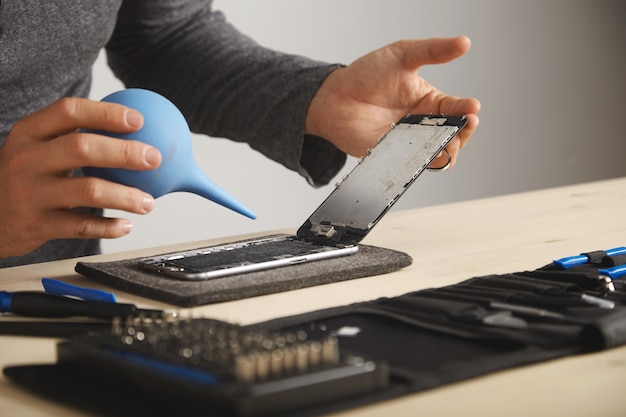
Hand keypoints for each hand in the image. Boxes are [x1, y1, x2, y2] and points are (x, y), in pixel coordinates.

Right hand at [0, 98, 161, 257]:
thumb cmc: (26, 177)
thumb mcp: (38, 149)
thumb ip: (74, 138)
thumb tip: (135, 132)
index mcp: (30, 132)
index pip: (69, 111)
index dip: (106, 114)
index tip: (139, 120)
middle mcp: (26, 159)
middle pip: (82, 148)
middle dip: (125, 152)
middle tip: (154, 159)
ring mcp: (29, 192)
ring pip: (88, 190)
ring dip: (125, 196)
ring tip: (148, 202)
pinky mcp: (35, 225)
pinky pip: (81, 226)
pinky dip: (108, 226)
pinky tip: (126, 225)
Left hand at [305, 36, 480, 168]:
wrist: (335, 98)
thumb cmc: (366, 75)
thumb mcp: (402, 55)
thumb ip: (432, 50)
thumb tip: (464, 43)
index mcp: (430, 101)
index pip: (457, 108)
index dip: (467, 109)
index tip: (472, 107)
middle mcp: (423, 124)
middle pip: (454, 135)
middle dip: (464, 133)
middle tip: (465, 125)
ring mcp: (409, 142)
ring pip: (440, 154)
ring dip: (449, 150)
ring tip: (449, 142)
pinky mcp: (394, 157)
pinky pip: (414, 164)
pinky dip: (423, 162)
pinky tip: (426, 154)